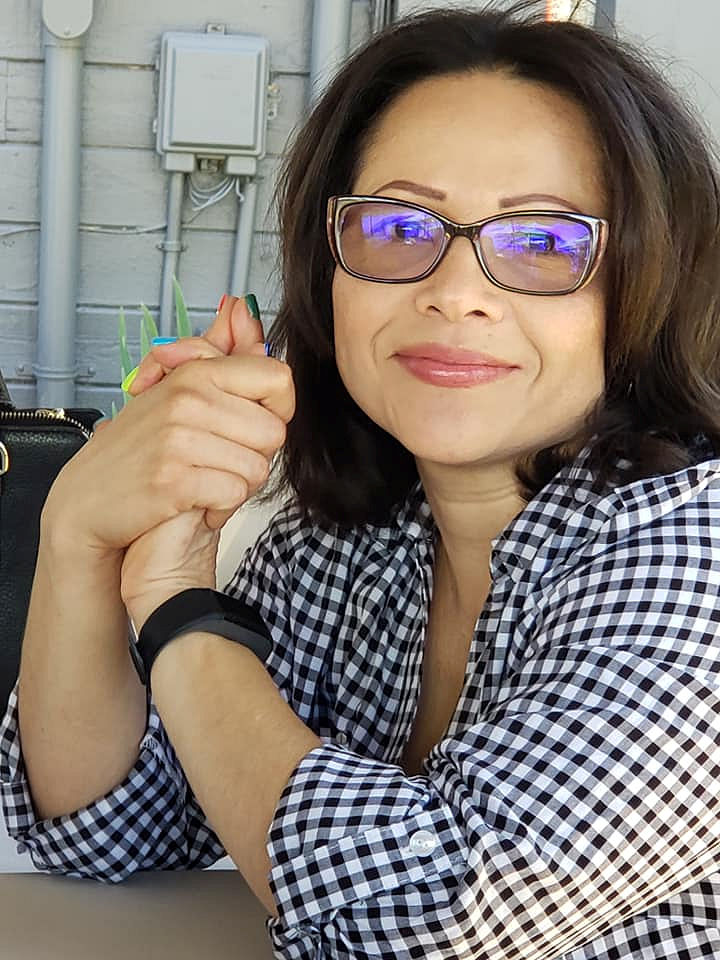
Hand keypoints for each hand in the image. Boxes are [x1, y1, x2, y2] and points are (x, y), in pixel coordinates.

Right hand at [117, 296, 273, 626]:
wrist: (84, 501)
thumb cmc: (133, 448)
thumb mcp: (173, 389)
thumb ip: (215, 351)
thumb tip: (242, 311)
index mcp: (195, 373)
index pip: (279, 378)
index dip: (277, 409)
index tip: (252, 425)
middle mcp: (187, 399)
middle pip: (274, 432)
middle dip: (255, 455)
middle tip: (220, 462)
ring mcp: (179, 438)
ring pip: (258, 468)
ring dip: (237, 485)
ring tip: (205, 483)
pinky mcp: (173, 480)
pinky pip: (234, 494)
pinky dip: (220, 508)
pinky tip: (197, 504)